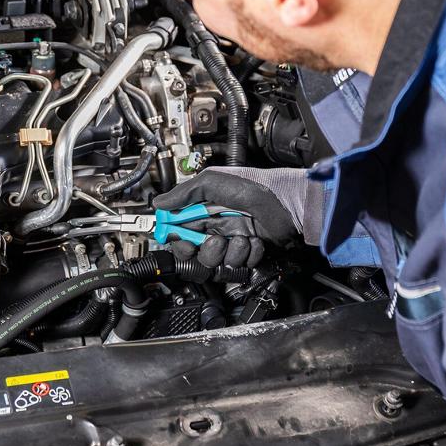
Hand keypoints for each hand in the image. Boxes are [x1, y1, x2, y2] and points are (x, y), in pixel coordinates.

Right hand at [154, 167, 307, 268]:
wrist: (286, 203)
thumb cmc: (253, 186)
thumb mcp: (212, 182)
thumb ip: (183, 194)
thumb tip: (159, 203)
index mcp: (203, 211)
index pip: (179, 232)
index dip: (178, 240)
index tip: (182, 241)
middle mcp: (215, 227)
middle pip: (195, 253)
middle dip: (205, 250)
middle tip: (215, 240)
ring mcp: (232, 241)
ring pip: (217, 262)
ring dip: (230, 250)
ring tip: (242, 236)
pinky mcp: (248, 253)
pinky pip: (240, 264)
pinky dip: (249, 252)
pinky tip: (255, 239)